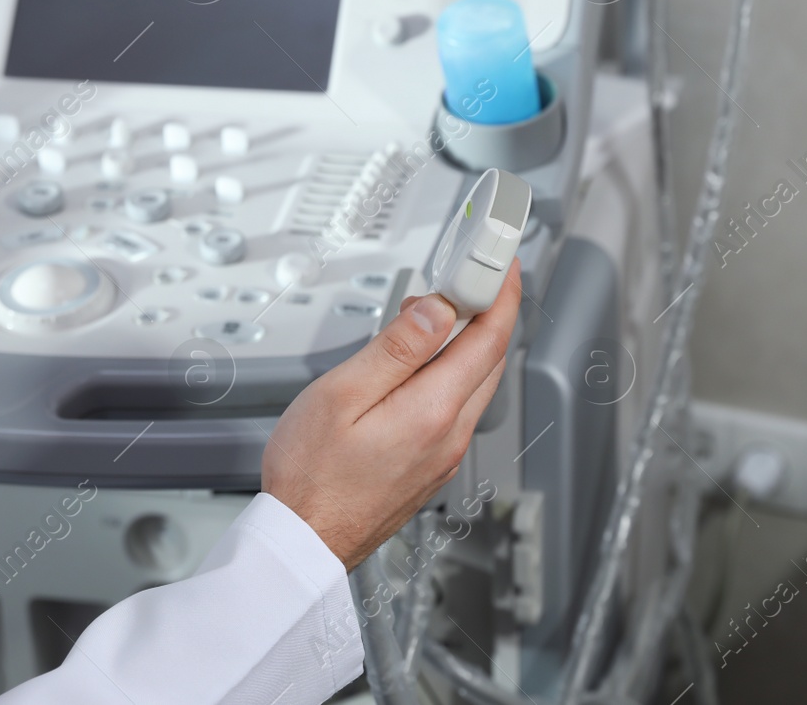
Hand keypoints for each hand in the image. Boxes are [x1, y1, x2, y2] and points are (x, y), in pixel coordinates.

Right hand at [262, 261, 520, 569]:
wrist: (304, 541)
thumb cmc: (311, 476)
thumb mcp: (343, 394)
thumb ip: (396, 349)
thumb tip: (437, 310)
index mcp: (433, 410)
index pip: (490, 338)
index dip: (503, 294)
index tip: (503, 265)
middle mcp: (450, 434)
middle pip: (490, 360)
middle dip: (488, 313)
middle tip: (469, 279)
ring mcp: (444, 453)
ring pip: (476, 384)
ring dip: (469, 344)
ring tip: (438, 315)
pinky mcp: (432, 465)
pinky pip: (457, 408)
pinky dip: (453, 375)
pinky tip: (422, 366)